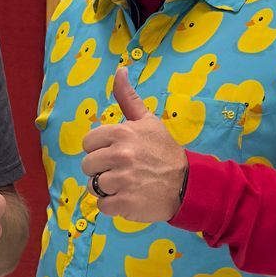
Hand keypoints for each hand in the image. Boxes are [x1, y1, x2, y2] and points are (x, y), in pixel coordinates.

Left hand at [80, 68, 187, 225]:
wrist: (188, 184)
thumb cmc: (164, 151)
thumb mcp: (147, 121)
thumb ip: (128, 97)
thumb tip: (119, 70)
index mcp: (120, 133)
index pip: (88, 144)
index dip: (100, 150)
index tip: (117, 153)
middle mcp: (119, 155)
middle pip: (87, 166)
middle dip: (102, 170)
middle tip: (123, 170)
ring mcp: (121, 181)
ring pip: (93, 187)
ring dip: (107, 189)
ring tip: (126, 184)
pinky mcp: (124, 203)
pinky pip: (102, 206)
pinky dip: (113, 205)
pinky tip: (128, 197)